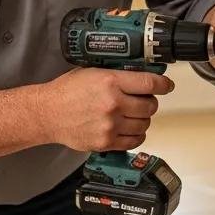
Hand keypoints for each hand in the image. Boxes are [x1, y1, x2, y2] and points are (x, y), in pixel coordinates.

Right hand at [40, 66, 174, 152]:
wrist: (47, 114)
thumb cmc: (66, 92)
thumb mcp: (92, 72)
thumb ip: (117, 75)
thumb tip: (141, 75)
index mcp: (110, 81)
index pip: (150, 83)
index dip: (163, 84)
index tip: (166, 85)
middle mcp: (113, 104)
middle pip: (150, 106)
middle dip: (150, 102)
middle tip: (143, 100)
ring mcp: (111, 125)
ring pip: (144, 124)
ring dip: (143, 119)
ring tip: (133, 114)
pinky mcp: (106, 142)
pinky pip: (134, 141)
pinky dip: (136, 135)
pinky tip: (129, 128)